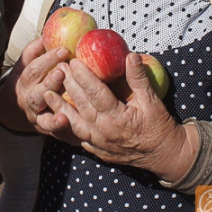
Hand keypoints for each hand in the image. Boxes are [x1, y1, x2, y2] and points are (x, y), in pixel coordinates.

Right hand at [0, 37, 70, 134]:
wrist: (13, 108)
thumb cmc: (29, 80)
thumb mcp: (26, 65)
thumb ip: (34, 51)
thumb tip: (44, 35)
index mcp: (25, 79)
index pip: (33, 68)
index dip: (47, 59)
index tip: (63, 50)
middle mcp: (28, 97)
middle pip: (37, 92)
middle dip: (49, 83)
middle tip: (62, 73)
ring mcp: (35, 114)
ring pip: (42, 115)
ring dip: (53, 111)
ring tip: (64, 113)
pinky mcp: (44, 127)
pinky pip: (50, 130)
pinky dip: (58, 129)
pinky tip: (66, 125)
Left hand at [44, 52, 196, 179]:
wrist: (164, 156)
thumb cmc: (159, 126)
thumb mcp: (153, 101)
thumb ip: (139, 79)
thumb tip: (130, 56)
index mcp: (117, 118)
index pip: (96, 93)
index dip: (83, 76)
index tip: (73, 61)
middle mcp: (103, 132)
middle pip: (81, 105)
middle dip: (68, 85)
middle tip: (58, 68)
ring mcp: (98, 143)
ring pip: (73, 123)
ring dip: (60, 107)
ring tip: (47, 93)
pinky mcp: (96, 150)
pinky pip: (76, 137)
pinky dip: (65, 126)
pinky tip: (57, 116)